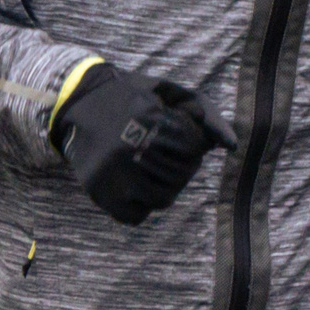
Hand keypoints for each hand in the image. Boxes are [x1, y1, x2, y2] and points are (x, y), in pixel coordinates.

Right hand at [51, 62, 237, 224]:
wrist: (77, 102)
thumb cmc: (133, 98)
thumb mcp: (169, 94)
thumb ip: (206, 113)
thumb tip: (231, 145)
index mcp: (148, 120)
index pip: (194, 149)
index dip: (192, 143)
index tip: (178, 135)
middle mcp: (130, 150)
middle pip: (181, 175)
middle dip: (180, 165)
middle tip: (163, 153)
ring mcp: (113, 176)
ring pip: (162, 198)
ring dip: (163, 185)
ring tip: (150, 167)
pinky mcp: (99, 193)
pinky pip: (135, 216)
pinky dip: (140, 204)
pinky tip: (134, 183)